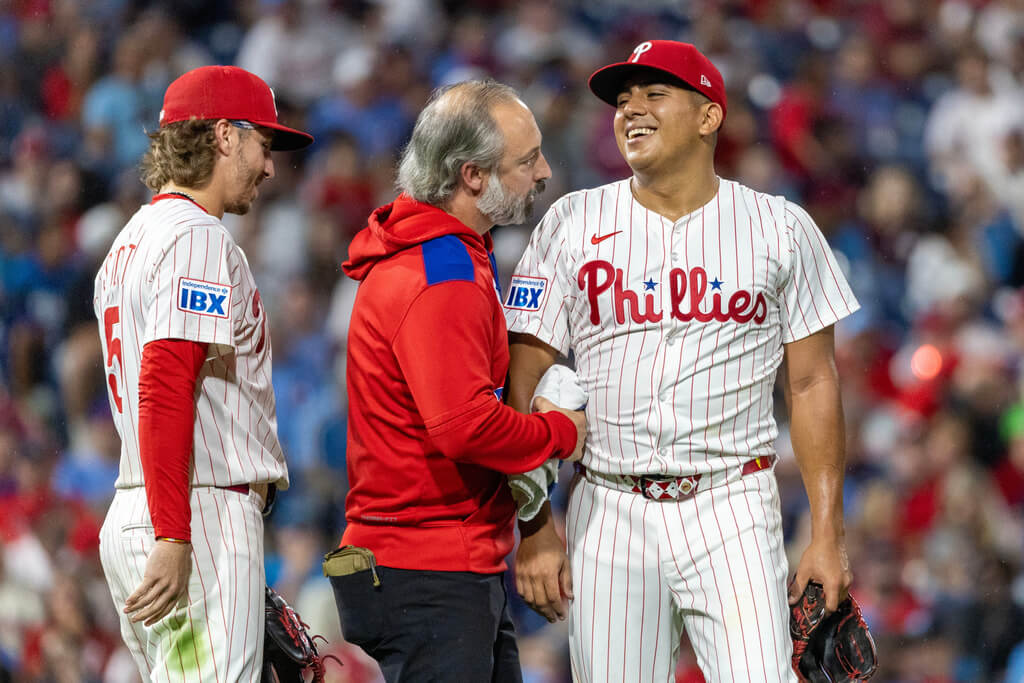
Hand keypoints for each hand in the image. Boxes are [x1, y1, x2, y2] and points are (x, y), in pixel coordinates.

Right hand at [124, 539, 192, 625]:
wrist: (176, 543)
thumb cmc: (179, 558)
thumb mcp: (182, 576)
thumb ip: (175, 588)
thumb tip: (167, 597)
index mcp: (179, 590)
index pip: (166, 610)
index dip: (155, 618)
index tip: (147, 623)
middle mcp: (171, 589)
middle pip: (155, 608)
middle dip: (143, 616)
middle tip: (134, 620)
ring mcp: (162, 583)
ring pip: (146, 601)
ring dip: (135, 608)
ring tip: (126, 611)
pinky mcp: (153, 576)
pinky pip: (140, 591)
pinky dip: (133, 598)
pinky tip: (127, 601)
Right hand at [516, 506, 571, 621]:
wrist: (535, 532)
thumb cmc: (552, 546)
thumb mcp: (565, 561)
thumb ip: (567, 580)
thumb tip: (570, 597)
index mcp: (548, 573)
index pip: (553, 598)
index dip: (558, 609)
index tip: (562, 615)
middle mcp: (534, 576)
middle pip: (540, 602)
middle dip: (548, 613)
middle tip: (554, 619)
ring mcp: (524, 575)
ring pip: (529, 600)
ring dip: (537, 610)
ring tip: (545, 614)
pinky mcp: (518, 572)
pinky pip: (521, 592)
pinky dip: (527, 601)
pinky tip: (534, 604)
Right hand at [534, 396, 585, 461]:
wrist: (549, 436)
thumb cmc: (551, 420)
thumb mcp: (545, 406)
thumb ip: (541, 401)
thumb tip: (536, 401)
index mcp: (579, 418)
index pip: (579, 416)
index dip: (572, 418)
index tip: (564, 420)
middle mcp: (583, 430)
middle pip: (579, 430)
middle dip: (571, 431)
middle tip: (560, 431)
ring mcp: (581, 443)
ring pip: (577, 442)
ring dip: (570, 442)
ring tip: (559, 442)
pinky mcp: (577, 453)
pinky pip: (575, 454)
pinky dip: (569, 453)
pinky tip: (561, 451)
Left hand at [787, 534, 851, 612]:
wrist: (829, 538)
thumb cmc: (816, 553)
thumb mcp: (803, 571)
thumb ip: (797, 588)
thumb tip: (791, 601)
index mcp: (833, 585)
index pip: (832, 607)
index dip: (824, 613)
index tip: (816, 614)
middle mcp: (844, 583)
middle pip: (838, 602)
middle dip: (828, 603)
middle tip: (816, 602)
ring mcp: (849, 578)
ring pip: (842, 595)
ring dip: (832, 596)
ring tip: (819, 591)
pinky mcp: (849, 574)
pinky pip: (844, 587)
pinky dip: (836, 589)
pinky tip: (825, 582)